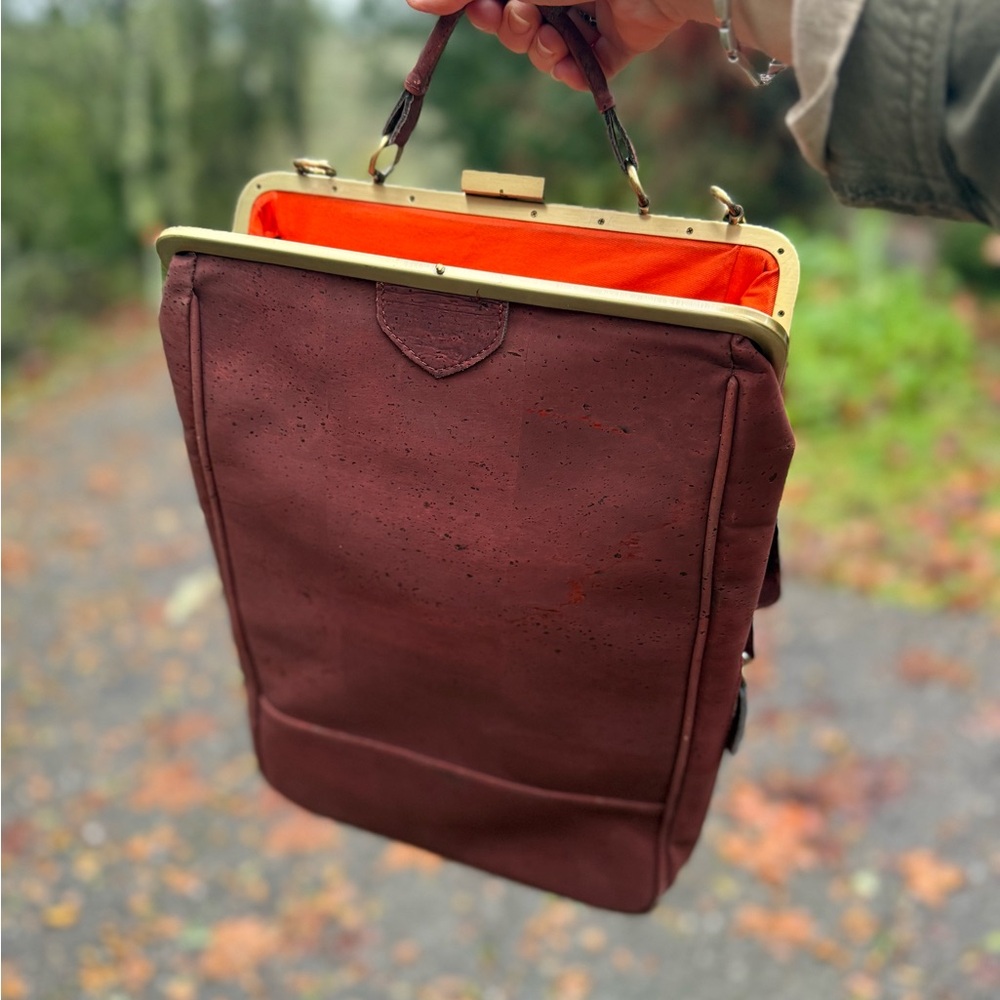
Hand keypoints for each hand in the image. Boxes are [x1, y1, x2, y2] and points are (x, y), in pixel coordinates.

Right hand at [405, 0, 717, 90]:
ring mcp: (588, 15)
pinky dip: (565, 69)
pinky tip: (564, 54)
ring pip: (540, 50)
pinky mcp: (614, 45)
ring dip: (533, 47)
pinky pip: (576, 71)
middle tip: (513, 15)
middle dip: (505, 25)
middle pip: (511, 23)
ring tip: (546, 31)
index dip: (473, 7)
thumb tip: (413, 0)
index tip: (460, 10)